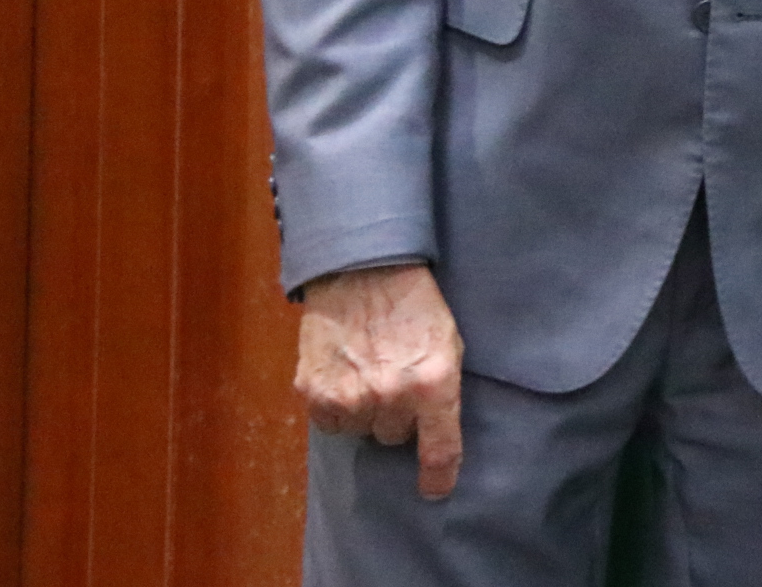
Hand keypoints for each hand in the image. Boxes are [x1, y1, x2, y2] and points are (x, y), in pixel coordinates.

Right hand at [296, 262, 464, 499]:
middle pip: (393, 437)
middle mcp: (391, 397)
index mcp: (433, 384)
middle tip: (394, 379)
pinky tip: (343, 372)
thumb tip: (433, 432)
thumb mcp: (448, 342)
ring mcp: (349, 397)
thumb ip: (442, 388)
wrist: (362, 271)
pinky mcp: (314, 392)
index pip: (439, 451)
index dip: (438, 478)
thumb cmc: (414, 304)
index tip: (435, 490)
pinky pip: (329, 421)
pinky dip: (336, 404)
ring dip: (364, 409)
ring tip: (368, 368)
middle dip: (396, 415)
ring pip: (360, 430)